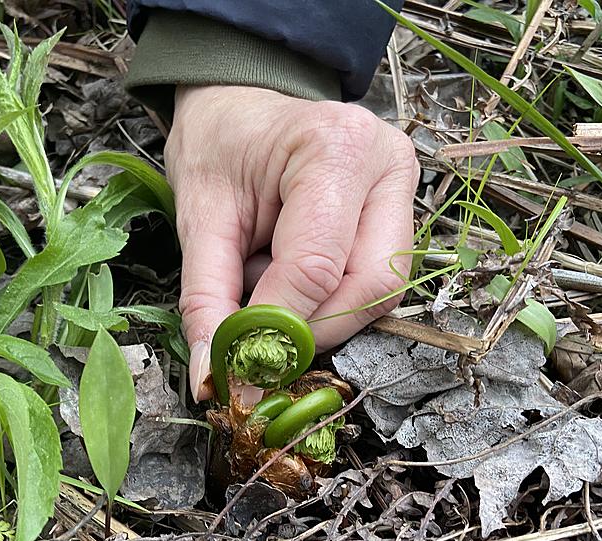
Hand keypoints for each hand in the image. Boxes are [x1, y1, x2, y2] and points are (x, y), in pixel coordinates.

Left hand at [167, 85, 419, 400]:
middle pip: (371, 287)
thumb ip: (206, 296)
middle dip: (314, 328)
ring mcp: (403, 189)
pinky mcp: (401, 214)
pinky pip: (377, 284)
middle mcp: (387, 165)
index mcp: (336, 148)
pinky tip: (295, 281)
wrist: (239, 108)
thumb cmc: (218, 145)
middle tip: (263, 337)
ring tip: (273, 289)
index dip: (280, 324)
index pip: (318, 265)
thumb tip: (212, 372)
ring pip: (382, 294)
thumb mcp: (197, 217)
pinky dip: (332, 301)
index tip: (241, 358)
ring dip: (324, 315)